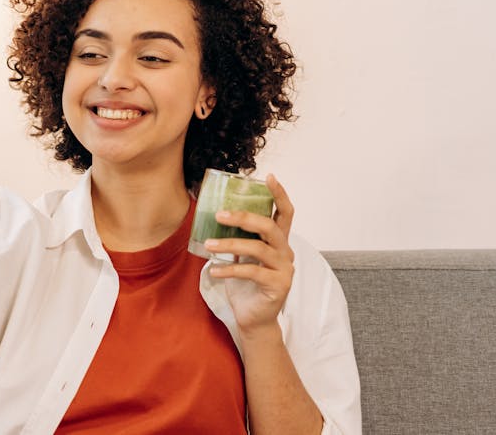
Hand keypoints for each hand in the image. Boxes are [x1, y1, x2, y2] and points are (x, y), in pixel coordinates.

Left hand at [203, 174, 294, 334]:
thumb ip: (239, 237)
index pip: (285, 213)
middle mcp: (286, 252)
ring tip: (209, 244)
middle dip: (244, 217)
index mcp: (279, 241)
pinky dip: (230, 269)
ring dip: (230, 244)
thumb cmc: (245, 285)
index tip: (269, 176)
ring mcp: (284, 269)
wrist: (253, 319)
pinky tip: (214, 271)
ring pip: (258, 248)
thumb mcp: (241, 256)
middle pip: (269, 226)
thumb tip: (218, 214)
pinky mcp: (278, 286)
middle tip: (220, 214)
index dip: (279, 194)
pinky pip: (252, 272)